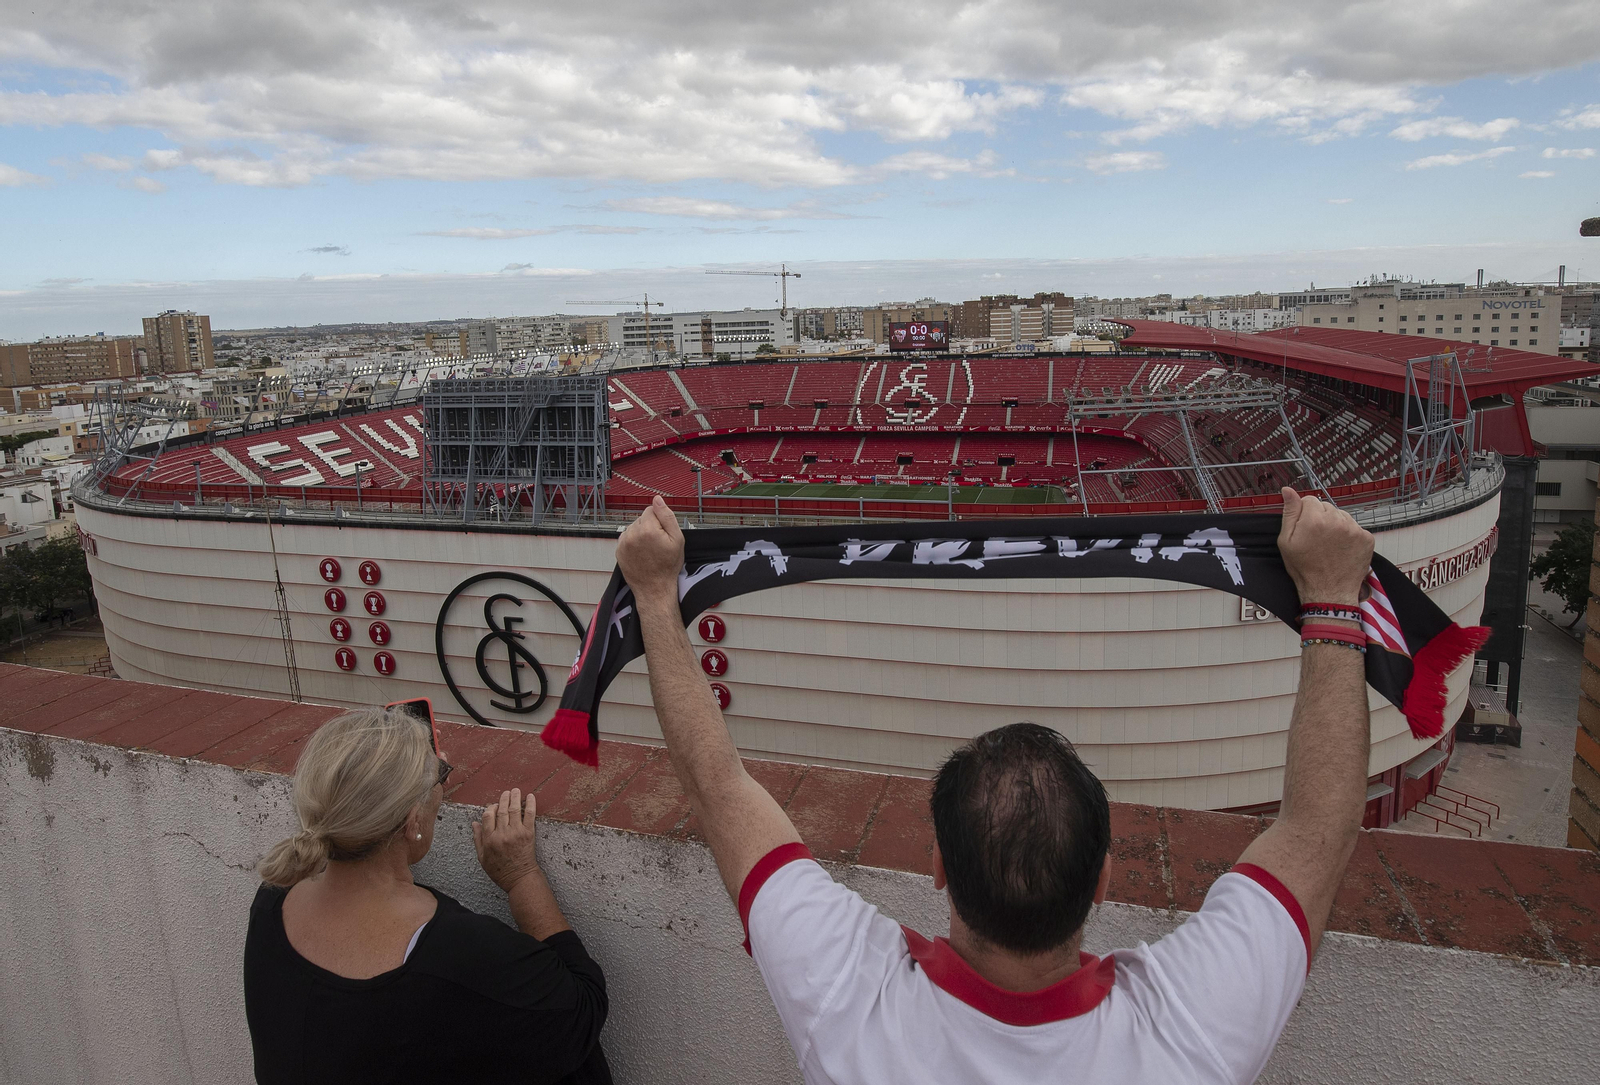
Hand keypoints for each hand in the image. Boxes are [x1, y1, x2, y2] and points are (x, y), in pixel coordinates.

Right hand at [473, 789, 541, 892]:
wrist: (519, 878)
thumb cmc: (500, 870)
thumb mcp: (482, 857)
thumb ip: (477, 839)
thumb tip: (474, 823)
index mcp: (489, 839)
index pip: (488, 816)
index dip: (491, 807)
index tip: (494, 805)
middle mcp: (502, 834)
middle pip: (501, 810)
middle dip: (503, 799)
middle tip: (506, 792)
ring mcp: (516, 833)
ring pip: (514, 810)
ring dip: (515, 797)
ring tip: (515, 790)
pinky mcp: (528, 834)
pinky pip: (529, 815)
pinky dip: (530, 804)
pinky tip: (530, 797)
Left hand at [617, 496, 685, 602]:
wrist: (654, 588)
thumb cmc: (667, 566)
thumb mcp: (677, 539)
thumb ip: (667, 516)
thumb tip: (657, 500)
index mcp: (648, 529)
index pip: (651, 510)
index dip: (660, 521)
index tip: (663, 534)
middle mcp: (632, 534)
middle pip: (642, 518)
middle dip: (650, 526)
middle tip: (657, 544)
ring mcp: (623, 543)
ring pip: (633, 527)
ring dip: (641, 533)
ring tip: (649, 549)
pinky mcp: (618, 550)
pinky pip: (627, 537)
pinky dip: (633, 542)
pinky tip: (641, 552)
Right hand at [1278, 487, 1373, 606]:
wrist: (1329, 592)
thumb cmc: (1305, 569)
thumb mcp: (1286, 541)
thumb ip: (1289, 513)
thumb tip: (1288, 491)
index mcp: (1314, 519)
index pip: (1310, 500)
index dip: (1305, 514)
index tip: (1305, 529)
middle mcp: (1337, 520)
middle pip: (1327, 506)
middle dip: (1321, 518)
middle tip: (1317, 539)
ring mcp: (1354, 529)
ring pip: (1342, 515)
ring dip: (1336, 525)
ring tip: (1329, 545)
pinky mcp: (1367, 538)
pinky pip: (1355, 527)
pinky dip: (1349, 535)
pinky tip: (1341, 549)